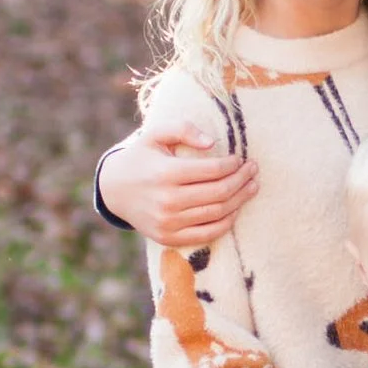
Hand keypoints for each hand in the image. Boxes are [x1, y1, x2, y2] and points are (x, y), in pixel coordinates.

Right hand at [98, 120, 258, 246]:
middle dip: (242, 181)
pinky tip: (236, 208)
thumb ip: (183, 129)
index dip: (233, 165)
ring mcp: (169, 222)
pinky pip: (207, 234)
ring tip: (252, 187)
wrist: (114, 190)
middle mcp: (167, 201)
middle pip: (219, 193)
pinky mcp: (169, 238)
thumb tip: (211, 143)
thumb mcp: (155, 135)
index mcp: (166, 173)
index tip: (241, 159)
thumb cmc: (141, 157)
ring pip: (217, 213)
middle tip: (253, 171)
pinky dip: (227, 222)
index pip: (212, 170)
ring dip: (240, 200)